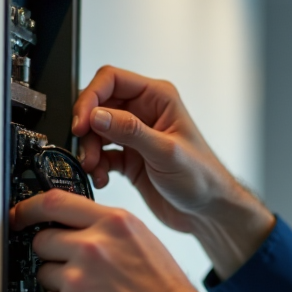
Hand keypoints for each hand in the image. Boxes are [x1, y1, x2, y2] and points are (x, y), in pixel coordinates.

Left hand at [11, 189, 238, 291]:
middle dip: (53, 254)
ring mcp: (78, 278)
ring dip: (60, 283)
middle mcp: (93, 246)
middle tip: (76, 268)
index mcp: (114, 224)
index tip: (20, 214)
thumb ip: (108, 230)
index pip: (54, 202)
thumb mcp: (143, 243)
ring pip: (44, 273)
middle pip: (42, 239)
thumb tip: (76, 228)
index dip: (29, 208)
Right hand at [73, 65, 273, 277]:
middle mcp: (145, 112)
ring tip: (93, 167)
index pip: (112, 79)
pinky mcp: (128, 158)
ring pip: (95, 131)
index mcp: (158, 98)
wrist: (209, 212)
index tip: (82, 121)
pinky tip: (102, 178)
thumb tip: (97, 115)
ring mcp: (135, 136)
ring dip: (89, 149)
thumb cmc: (203, 178)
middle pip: (98, 105)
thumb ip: (130, 131)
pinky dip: (96, 166)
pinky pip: (100, 154)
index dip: (91, 97)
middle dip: (87, 127)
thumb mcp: (166, 152)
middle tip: (85, 148)